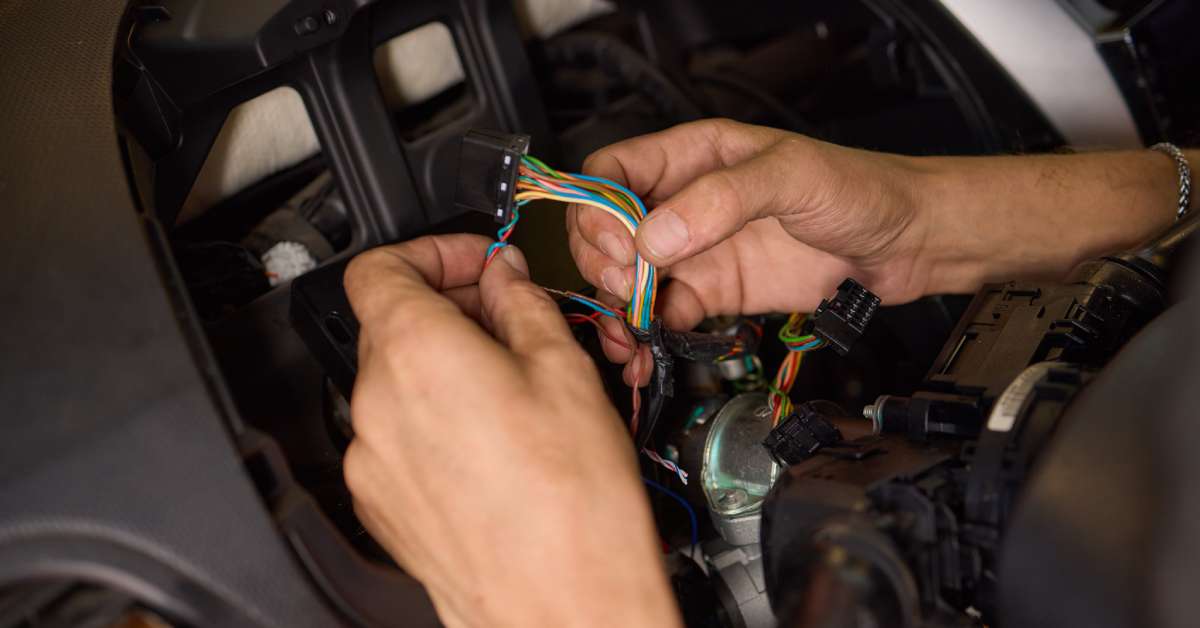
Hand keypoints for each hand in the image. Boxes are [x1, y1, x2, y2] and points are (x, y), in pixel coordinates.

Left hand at [343, 235, 680, 627]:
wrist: (561, 606)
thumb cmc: (572, 506)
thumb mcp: (565, 372)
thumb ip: (522, 306)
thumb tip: (504, 278)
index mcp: (417, 353)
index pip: (380, 267)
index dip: (432, 252)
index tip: (475, 265)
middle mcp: (376, 403)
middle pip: (390, 323)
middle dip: (449, 309)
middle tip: (509, 320)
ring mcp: (371, 459)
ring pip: (395, 381)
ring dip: (443, 365)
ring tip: (511, 387)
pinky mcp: (380, 503)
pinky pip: (395, 436)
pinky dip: (432, 418)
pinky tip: (491, 439)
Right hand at [567, 119, 1184, 382]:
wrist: (910, 245)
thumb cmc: (861, 189)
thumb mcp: (790, 177)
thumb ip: (719, 200)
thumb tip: (653, 236)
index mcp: (693, 155)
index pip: (612, 172)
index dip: (599, 209)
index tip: (620, 247)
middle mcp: (686, 202)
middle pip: (609, 231)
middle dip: (606, 265)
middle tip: (630, 291)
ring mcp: (698, 250)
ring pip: (630, 279)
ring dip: (618, 309)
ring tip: (628, 338)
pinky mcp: (716, 293)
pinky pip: (664, 314)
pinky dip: (649, 336)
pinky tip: (648, 352)